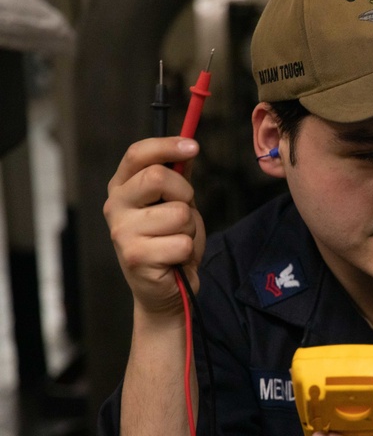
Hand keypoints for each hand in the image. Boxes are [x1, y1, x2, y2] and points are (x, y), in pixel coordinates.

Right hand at [104, 137, 204, 317]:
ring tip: (177, 240)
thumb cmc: (171, 242)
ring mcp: (122, 233)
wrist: (167, 289)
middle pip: (158, 178)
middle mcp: (115, 207)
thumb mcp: (177, 204)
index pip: (138, 155)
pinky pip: (182, 243)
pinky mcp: (135, 257)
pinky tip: (174, 259)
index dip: (166, 146)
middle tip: (184, 213)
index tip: (193, 146)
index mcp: (122, 188)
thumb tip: (188, 147)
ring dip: (189, 229)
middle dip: (185, 194)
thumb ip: (178, 178)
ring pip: (178, 214)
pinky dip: (188, 251)